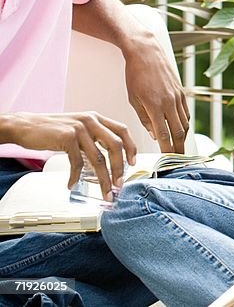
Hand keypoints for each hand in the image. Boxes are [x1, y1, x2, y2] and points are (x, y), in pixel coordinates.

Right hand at [5, 112, 135, 199]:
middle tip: (119, 184)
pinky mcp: (67, 138)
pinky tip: (72, 184)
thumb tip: (108, 159)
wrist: (25, 125)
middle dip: (120, 168)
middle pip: (115, 146)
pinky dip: (76, 177)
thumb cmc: (51, 129)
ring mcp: (79, 129)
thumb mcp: (78, 127)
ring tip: (105, 191)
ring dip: (103, 179)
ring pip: (98, 158)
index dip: (131, 147)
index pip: (122, 130)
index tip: (133, 163)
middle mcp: (91, 121)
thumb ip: (93, 137)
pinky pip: (77, 163)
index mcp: (96, 118)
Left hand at [122, 33, 189, 152]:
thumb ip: (144, 118)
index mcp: (155, 106)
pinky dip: (184, 124)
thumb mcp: (133, 99)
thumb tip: (154, 134)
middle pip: (179, 132)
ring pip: (185, 123)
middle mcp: (170, 102)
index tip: (166, 161)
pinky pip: (186, 112)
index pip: (164, 135)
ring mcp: (178, 97)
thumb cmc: (135, 75)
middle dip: (179, 149)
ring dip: (183, 138)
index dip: (166, 150)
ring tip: (179, 149)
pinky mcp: (182, 92)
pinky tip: (180, 130)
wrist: (146, 52)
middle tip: (177, 161)